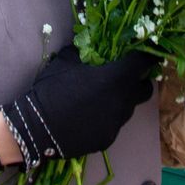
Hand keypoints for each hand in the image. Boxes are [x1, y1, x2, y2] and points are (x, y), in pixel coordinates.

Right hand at [0, 46, 155, 163]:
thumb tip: (87, 46)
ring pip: (129, 108)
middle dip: (139, 82)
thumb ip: (82, 52)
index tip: (143, 53)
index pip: (144, 62)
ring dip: (121, 100)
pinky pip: (114, 124)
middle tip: (125, 77)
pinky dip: (106, 118)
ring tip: (100, 99)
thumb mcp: (64, 61)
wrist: (37, 128)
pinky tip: (88, 117)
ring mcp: (117, 123)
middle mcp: (123, 101)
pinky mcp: (108, 138)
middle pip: (145, 90)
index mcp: (116, 78)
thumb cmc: (52, 89)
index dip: (146, 56)